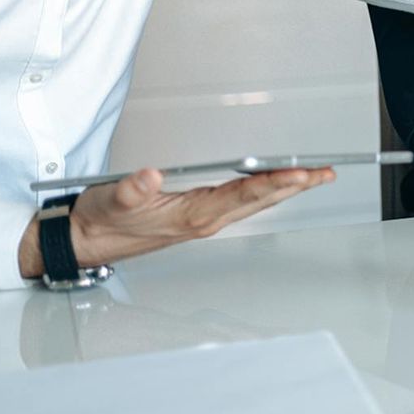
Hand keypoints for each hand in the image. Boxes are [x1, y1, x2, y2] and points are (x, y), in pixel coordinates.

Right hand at [17, 166, 335, 276]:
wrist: (86, 241)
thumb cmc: (101, 220)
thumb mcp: (111, 200)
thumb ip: (131, 189)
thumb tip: (151, 174)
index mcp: (192, 215)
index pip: (244, 195)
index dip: (274, 182)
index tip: (301, 172)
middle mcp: (206, 220)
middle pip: (261, 201)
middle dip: (296, 186)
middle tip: (327, 172)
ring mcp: (205, 220)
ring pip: (256, 203)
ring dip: (287, 189)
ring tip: (315, 176)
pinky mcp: (200, 216)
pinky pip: (244, 203)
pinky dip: (266, 191)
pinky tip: (277, 183)